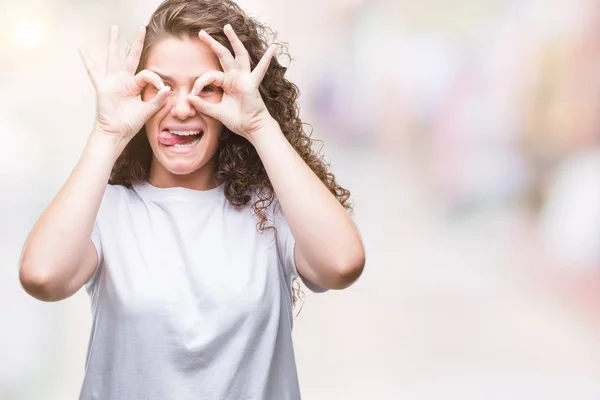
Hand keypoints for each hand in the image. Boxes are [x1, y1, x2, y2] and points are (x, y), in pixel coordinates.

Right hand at [79, 26, 170, 139]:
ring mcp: (113, 81)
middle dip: (137, 43)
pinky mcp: (102, 86)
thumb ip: (158, 100)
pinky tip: (81, 48)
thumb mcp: (147, 111)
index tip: (162, 88)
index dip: (155, 79)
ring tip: (114, 28)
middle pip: (131, 57)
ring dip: (114, 43)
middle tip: (142, 27)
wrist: (116, 132)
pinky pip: (93, 71)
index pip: (147, 74)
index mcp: (136, 85)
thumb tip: (167, 89)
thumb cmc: (131, 123)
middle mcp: (125, 80)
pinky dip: (87, 60)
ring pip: (113, 57)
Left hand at [187, 24, 277, 138]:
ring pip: (238, 54)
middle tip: (201, 32)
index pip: (210, 75)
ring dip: (233, 40)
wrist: (251, 128)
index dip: (200, 83)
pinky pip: (261, 69)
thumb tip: (188, 98)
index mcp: (227, 83)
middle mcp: (235, 77)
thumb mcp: (216, 112)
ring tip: (227, 27)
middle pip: (223, 55)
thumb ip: (203, 105)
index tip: (193, 94)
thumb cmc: (238, 120)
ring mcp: (244, 78)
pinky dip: (268, 59)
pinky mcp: (251, 83)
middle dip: (212, 43)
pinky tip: (273, 48)